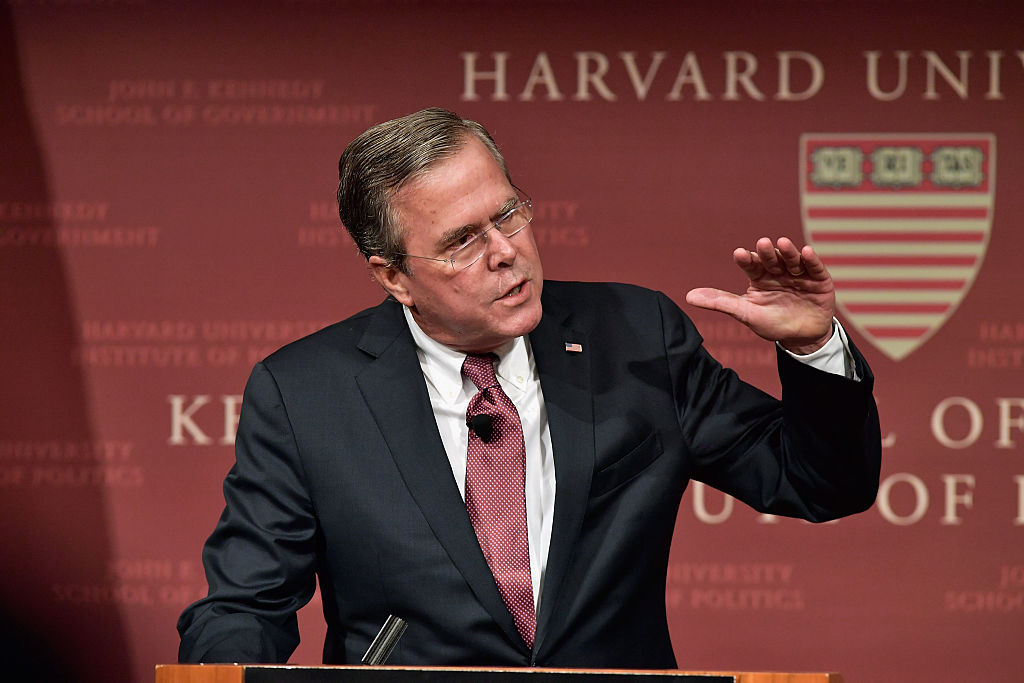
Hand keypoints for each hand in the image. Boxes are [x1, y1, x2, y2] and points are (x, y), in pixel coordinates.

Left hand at [685, 236, 835, 353]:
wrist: (802, 339)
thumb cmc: (772, 324)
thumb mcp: (745, 314)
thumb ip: (720, 302)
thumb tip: (688, 296)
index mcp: (760, 278)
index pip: (752, 265)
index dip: (746, 260)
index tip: (739, 254)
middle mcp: (779, 272)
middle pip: (772, 259)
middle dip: (768, 252)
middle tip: (762, 244)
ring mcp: (799, 275)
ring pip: (792, 260)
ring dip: (788, 252)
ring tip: (782, 243)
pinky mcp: (819, 280)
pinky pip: (815, 267)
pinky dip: (811, 260)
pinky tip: (806, 252)